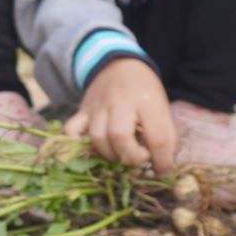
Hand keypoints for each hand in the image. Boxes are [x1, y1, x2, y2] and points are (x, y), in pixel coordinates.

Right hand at [63, 58, 175, 174]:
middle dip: (131, 157)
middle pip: (119, 136)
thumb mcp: (162, 108)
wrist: (119, 65)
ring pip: (97, 137)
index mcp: (146, 100)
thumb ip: (165, 136)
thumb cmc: (144, 92)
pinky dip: (78, 144)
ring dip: (110, 155)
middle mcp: (119, 101)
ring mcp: (97, 106)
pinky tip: (93, 150)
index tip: (162, 169)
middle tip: (139, 159)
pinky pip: (71, 129)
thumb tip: (161, 168)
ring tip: (121, 155)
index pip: (156, 138)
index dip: (162, 161)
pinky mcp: (82, 111)